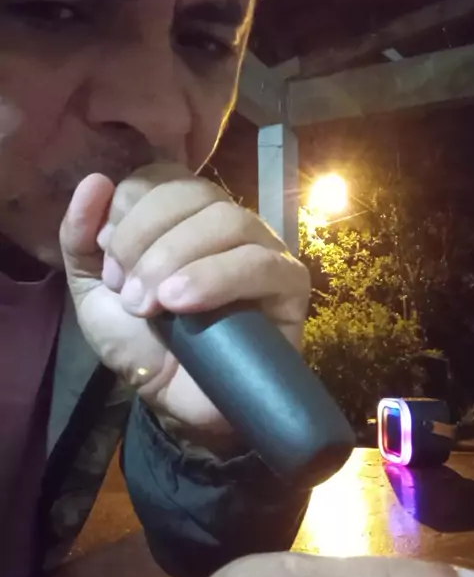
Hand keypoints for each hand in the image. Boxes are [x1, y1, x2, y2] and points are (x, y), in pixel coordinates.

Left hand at [60, 165, 309, 432]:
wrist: (172, 400)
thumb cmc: (140, 343)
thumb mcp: (94, 290)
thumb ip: (81, 237)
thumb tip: (95, 181)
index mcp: (182, 215)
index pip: (162, 176)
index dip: (130, 212)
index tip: (110, 265)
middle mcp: (225, 222)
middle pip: (192, 194)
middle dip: (145, 239)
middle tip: (126, 292)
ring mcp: (262, 249)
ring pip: (227, 221)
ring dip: (175, 259)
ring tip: (150, 306)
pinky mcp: (289, 284)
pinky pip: (261, 263)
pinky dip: (215, 277)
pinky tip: (182, 304)